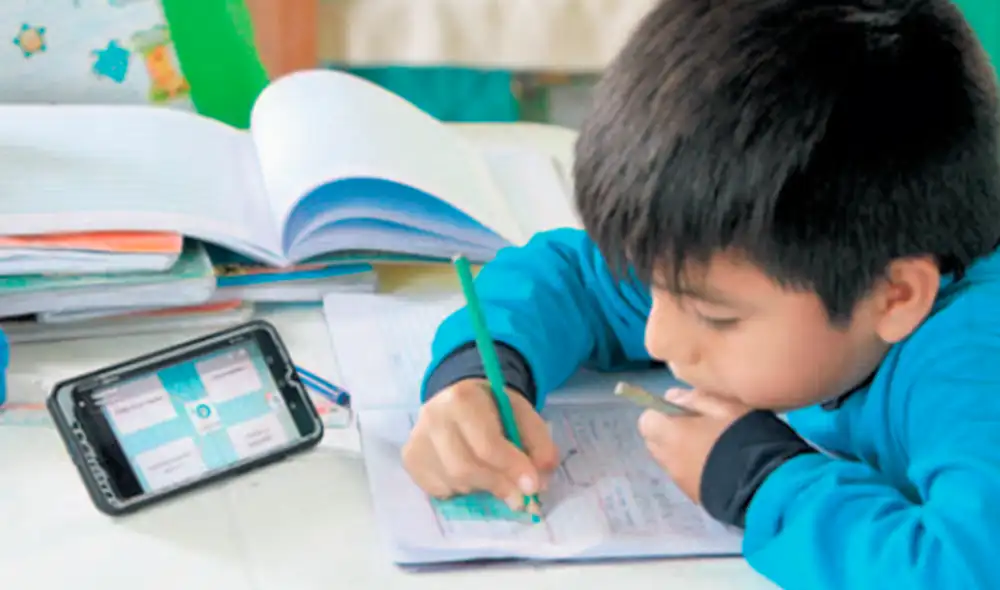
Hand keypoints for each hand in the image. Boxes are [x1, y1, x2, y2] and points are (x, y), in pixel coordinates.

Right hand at [401, 379, 558, 509]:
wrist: (459, 398)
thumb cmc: (494, 408)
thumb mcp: (522, 414)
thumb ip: (538, 444)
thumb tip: (539, 481)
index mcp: (463, 398)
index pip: (486, 444)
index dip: (511, 468)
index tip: (532, 486)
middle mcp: (433, 417)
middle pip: (464, 468)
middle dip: (497, 485)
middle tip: (518, 497)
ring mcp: (417, 439)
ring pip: (452, 482)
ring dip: (480, 488)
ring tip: (492, 476)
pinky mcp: (411, 458)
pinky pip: (437, 490)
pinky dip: (459, 491)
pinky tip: (470, 476)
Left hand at [638, 387, 750, 503]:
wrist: (762, 485)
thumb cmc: (742, 436)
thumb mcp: (725, 405)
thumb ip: (694, 398)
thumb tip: (670, 396)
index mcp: (669, 434)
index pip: (646, 419)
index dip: (663, 412)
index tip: (686, 411)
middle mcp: (667, 459)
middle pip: (655, 441)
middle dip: (670, 432)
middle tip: (700, 426)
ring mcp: (679, 481)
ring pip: (669, 459)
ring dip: (682, 450)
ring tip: (712, 446)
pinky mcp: (693, 496)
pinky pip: (685, 475)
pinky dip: (694, 467)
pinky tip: (719, 464)